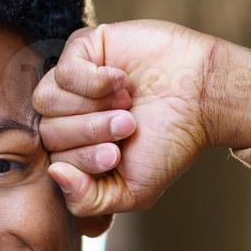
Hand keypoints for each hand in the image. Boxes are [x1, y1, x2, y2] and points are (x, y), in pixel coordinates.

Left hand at [34, 20, 217, 215]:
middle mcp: (69, 115)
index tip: (118, 155)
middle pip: (48, 131)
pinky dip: (93, 82)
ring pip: (47, 101)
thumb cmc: (170, 142)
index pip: (53, 160)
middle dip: (90, 133)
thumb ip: (88, 200)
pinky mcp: (83, 50)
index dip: (83, 160)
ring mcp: (73, 82)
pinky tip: (121, 82)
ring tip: (125, 106)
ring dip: (91, 109)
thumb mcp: (132, 190)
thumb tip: (54, 174)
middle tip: (128, 126)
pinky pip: (64, 71)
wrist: (203, 98)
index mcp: (77, 149)